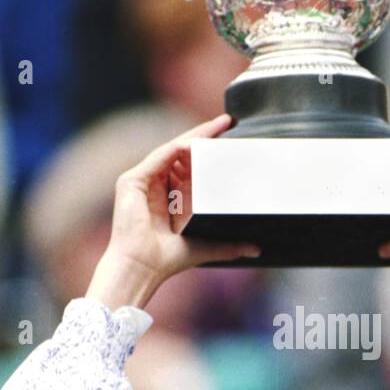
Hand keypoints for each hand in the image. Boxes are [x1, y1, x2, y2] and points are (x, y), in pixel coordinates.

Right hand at [86, 113, 260, 309]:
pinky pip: (159, 158)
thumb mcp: (205, 246)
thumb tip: (257, 249)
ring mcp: (142, 180)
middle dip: (204, 136)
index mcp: (169, 196)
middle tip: (227, 122)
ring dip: (194, 137)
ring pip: (171, 150)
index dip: (209, 151)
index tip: (230, 138)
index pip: (190, 165)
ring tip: (216, 126)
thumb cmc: (166, 259)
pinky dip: (176, 149)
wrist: (142, 267)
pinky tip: (194, 144)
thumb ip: (229, 246)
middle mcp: (155, 184)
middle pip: (181, 152)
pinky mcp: (132, 180)